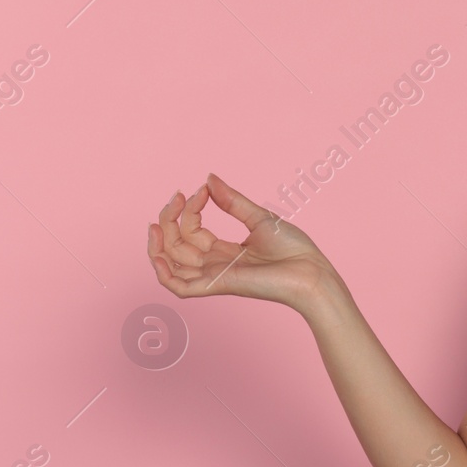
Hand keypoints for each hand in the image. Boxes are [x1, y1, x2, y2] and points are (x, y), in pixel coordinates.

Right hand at [146, 173, 343, 311]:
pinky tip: (159, 252)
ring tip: (156, 223)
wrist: (311, 271)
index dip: (190, 209)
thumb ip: (232, 201)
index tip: (201, 189)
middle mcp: (215, 265)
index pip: (192, 231)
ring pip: (171, 266)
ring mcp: (214, 276)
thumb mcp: (258, 217)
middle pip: (177, 245)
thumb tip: (209, 179)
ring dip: (157, 245)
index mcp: (224, 251)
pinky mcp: (218, 286)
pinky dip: (163, 274)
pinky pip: (179, 288)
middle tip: (177, 197)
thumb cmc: (293, 249)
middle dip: (170, 221)